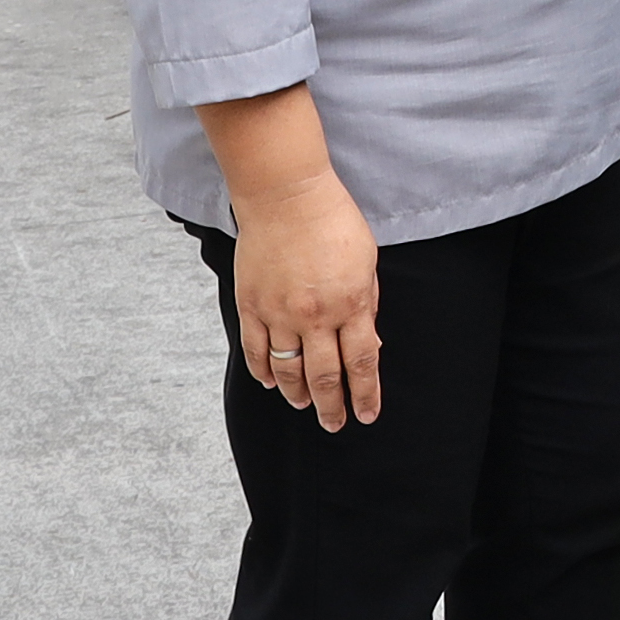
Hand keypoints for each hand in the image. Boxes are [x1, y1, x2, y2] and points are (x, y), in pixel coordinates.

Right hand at [231, 179, 384, 432]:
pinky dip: (263, 371)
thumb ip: (366, 303)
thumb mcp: (366, 261)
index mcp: (350, 304)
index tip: (366, 415)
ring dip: (297, 394)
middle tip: (334, 425)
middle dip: (332, 407)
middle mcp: (315, 316)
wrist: (285, 195)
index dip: (366, 394)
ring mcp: (279, 313)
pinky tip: (271, 382)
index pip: (362, 363)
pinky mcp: (251, 305)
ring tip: (303, 406)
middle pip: (325, 376)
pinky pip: (256, 350)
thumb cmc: (333, 220)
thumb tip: (368, 340)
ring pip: (288, 370)